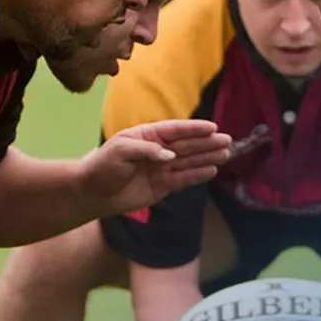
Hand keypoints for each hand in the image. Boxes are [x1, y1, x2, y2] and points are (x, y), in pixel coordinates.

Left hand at [80, 120, 230, 214]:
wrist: (93, 192)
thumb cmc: (104, 165)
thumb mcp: (121, 151)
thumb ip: (147, 151)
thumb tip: (170, 156)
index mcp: (148, 136)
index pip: (175, 130)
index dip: (194, 129)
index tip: (212, 127)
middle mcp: (158, 150)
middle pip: (187, 145)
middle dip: (207, 143)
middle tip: (227, 140)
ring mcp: (161, 168)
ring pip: (189, 161)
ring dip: (207, 157)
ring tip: (225, 154)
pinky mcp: (162, 186)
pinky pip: (183, 179)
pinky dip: (197, 175)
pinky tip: (212, 170)